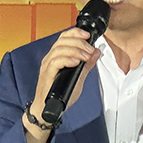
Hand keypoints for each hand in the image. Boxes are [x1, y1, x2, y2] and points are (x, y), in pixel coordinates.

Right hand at [23, 27, 100, 142]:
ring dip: (76, 50)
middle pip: (63, 41)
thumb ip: (86, 65)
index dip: (76, 33)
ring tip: (86, 56)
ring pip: (59, 49)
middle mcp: (50, 58)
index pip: (64, 37)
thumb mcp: (78, 77)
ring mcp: (47, 66)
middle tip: (90, 50)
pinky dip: (67, 59)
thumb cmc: (61, 94)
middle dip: (80, 42)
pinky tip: (76, 62)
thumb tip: (96, 52)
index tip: (88, 35)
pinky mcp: (46, 75)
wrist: (49, 110)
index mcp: (57, 56)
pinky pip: (55, 62)